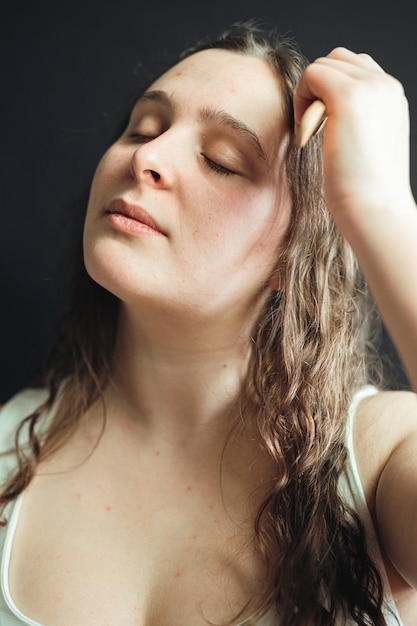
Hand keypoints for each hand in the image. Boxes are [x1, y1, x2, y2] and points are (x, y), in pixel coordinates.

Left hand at [293, 48, 412, 232]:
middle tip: (314, 131)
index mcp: (391, 97)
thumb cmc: (365, 192)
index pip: (354, 68)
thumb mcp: (365, 148)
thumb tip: (326, 117)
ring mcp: (370, 87)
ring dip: (307, 96)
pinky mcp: (349, 96)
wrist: (375, 209)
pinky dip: (301, 101)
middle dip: (317, 90)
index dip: (329, 94)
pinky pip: (311, 74)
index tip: (324, 131)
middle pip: (337, 59)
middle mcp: (385, 85)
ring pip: (323, 64)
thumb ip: (354, 122)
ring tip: (311, 134)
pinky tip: (306, 135)